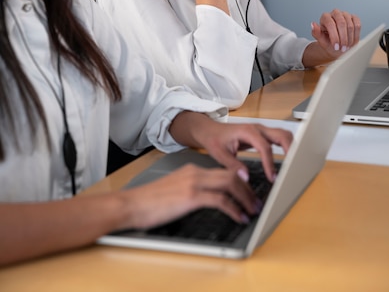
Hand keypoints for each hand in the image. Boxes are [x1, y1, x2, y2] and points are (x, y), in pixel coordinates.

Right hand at [121, 163, 259, 229]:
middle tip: (257, 202)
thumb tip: (206, 201)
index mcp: (191, 170)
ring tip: (253, 210)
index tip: (248, 192)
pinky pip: (221, 200)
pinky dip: (234, 209)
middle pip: (231, 175)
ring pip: (230, 184)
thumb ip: (190, 190)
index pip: (223, 171)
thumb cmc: (148, 202)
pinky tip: (240, 217)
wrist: (131, 204)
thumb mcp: (174, 190)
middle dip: (248, 189)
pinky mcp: (191, 196)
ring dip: (245, 198)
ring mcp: (193, 183)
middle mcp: (195, 172)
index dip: (239, 182)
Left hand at [170, 112, 292, 182]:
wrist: (209, 130)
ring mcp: (261, 130)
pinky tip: (287, 160)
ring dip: (291, 147)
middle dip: (290, 151)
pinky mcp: (262, 135)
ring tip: (293, 165)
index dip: (270, 163)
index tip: (272, 178)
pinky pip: (279, 138)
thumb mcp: (219, 154)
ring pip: (283, 135)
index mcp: (247, 132)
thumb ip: (232, 165)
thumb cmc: (214, 139)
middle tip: (292, 169)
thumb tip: (245, 177)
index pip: (265, 147)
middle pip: (281, 135)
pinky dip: (286, 147)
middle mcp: (257, 128)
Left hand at [311, 9, 360, 58]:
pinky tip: (352, 41)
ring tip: (346, 47)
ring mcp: (345, 14)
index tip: (336, 47)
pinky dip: (356, 35)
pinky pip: (357, 25)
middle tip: (342, 49)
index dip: (334, 36)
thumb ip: (316, 33)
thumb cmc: (328, 42)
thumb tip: (313, 24)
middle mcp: (335, 13)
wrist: (336, 45)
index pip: (330, 24)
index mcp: (325, 17)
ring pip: (350, 25)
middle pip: (342, 23)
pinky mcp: (354, 18)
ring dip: (349, 39)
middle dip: (343, 38)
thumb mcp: (321, 40)